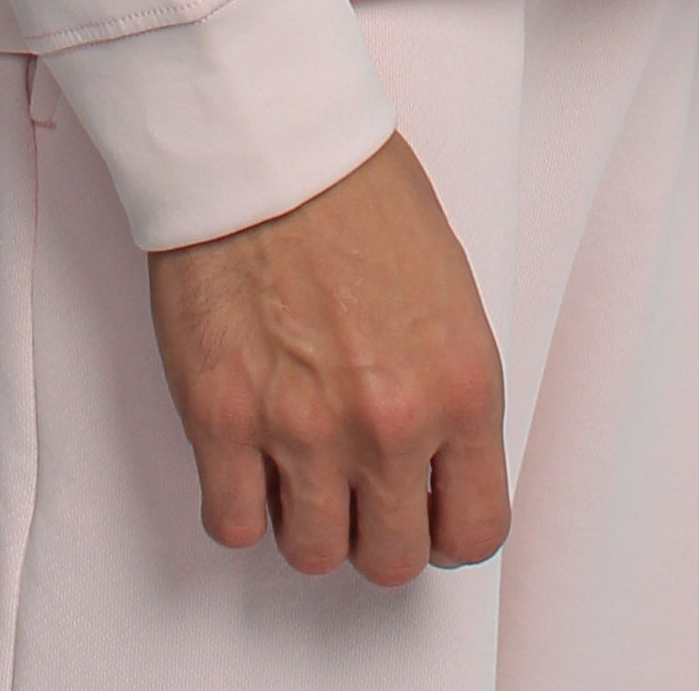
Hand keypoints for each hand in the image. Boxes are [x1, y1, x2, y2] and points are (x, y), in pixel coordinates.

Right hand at [146, 130, 510, 585]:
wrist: (266, 141)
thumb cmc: (354, 187)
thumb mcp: (447, 286)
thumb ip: (444, 383)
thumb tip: (434, 450)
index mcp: (460, 386)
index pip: (475, 529)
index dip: (446, 527)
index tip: (426, 511)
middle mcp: (389, 424)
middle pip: (391, 559)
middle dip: (375, 528)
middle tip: (357, 485)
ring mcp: (302, 431)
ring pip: (313, 554)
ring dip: (306, 517)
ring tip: (298, 464)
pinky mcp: (223, 422)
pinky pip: (233, 524)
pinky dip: (239, 503)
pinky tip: (247, 457)